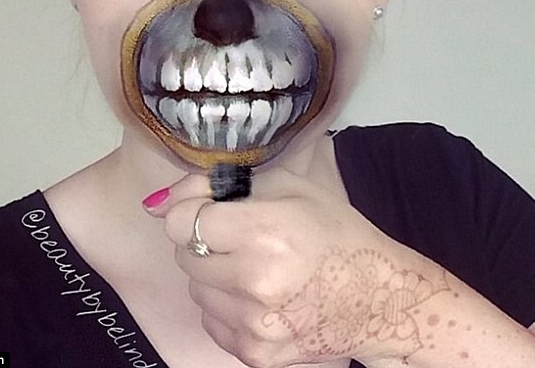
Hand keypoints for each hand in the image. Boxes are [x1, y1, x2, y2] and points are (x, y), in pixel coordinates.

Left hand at [144, 167, 445, 367]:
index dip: (191, 211)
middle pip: (184, 254)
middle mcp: (255, 282)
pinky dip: (225, 305)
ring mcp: (254, 325)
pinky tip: (260, 295)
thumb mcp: (286, 186)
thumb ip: (216, 183)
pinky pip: (211, 320)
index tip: (211, 211)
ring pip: (195, 288)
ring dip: (214, 274)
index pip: (180, 221)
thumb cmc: (336, 233)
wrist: (380, 300)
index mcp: (264, 231)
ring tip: (255, 267)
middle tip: (243, 238)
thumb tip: (154, 203)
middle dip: (204, 240)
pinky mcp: (255, 354)